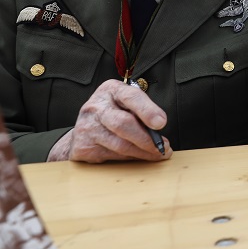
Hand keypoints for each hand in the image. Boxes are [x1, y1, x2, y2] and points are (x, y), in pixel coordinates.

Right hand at [47, 80, 171, 162]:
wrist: (85, 126)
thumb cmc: (113, 111)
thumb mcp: (126, 101)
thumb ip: (141, 109)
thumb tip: (158, 126)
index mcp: (110, 90)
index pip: (131, 97)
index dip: (148, 110)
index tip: (161, 123)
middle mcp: (95, 107)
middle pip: (123, 124)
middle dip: (147, 139)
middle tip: (163, 147)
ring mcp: (87, 127)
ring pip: (120, 144)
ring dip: (143, 152)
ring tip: (157, 154)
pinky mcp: (83, 147)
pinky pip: (112, 156)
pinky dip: (130, 158)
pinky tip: (139, 156)